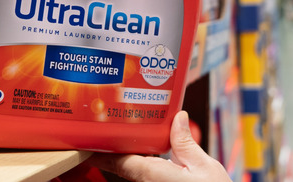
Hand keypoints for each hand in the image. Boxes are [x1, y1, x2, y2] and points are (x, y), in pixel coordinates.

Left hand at [88, 111, 231, 181]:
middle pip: (122, 166)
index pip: (116, 160)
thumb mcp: (205, 167)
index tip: (87, 138)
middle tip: (105, 131)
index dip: (99, 149)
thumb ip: (185, 143)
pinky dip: (141, 165)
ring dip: (127, 158)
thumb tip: (178, 117)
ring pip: (133, 173)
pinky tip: (149, 154)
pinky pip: (143, 178)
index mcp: (151, 174)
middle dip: (113, 150)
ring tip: (125, 137)